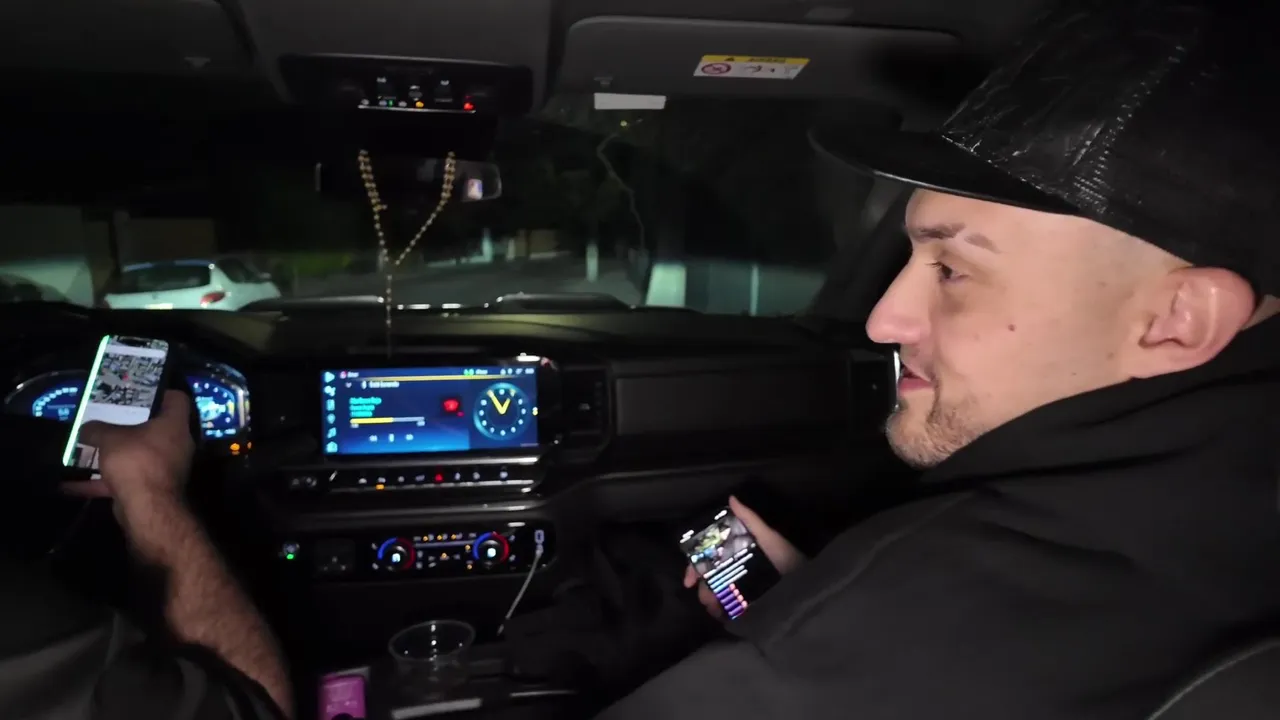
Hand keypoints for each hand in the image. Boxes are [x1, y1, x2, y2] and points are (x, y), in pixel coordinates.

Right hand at [62, 390, 194, 540]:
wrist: (146, 508)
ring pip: (137, 455)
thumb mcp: (110, 438)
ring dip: (112, 455)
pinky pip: (124, 480)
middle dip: (128, 426)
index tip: (140, 392)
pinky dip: (100, 482)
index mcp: (174, 425)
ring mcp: (165, 468)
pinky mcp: (151, 488)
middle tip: (106, 418)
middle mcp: (175, 444)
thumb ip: (96, 429)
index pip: (177, 399)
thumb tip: (85, 428)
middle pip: (153, 428)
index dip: (161, 392)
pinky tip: (70, 484)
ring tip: (86, 448)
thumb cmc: (136, 460)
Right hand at [683, 496, 803, 618]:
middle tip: (705, 599)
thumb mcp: (769, 538)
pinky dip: (723, 614)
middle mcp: (739, 570)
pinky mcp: (752, 608)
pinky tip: (723, 617)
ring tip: (715, 608)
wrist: (807, 587)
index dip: (697, 567)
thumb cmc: (788, 559)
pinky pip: (731, 612)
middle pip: (712, 579)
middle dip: (704, 588)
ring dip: (712, 602)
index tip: (689, 580)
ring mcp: (744, 590)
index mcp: (740, 553)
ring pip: (718, 596)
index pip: (711, 559)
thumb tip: (731, 498)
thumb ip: (750, 520)